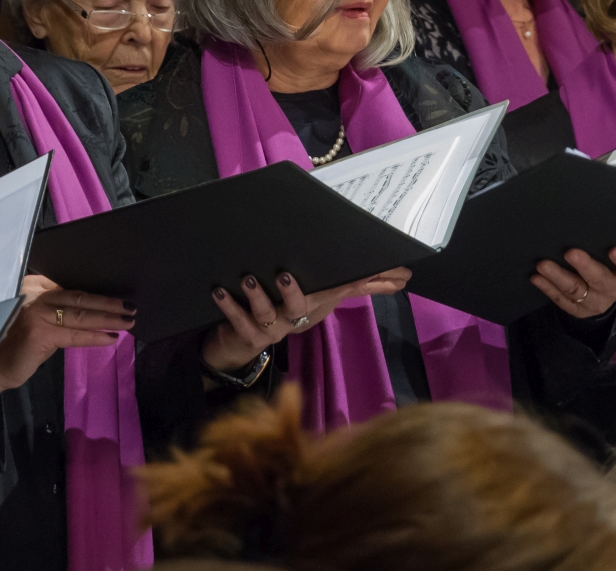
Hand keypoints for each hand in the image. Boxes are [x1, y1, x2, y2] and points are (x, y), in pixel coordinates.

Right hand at [0, 274, 133, 397]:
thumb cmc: (13, 342)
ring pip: (81, 314)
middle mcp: (34, 294)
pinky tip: (110, 338)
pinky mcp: (40, 332)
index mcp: (33, 285)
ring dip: (108, 318)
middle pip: (79, 297)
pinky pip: (74, 334)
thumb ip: (55, 309)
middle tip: (131, 306)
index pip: (71, 287)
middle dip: (108, 303)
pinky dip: (94, 336)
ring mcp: (37, 312)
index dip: (96, 293)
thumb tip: (89, 308)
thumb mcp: (35, 318)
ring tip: (128, 321)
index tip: (116, 297)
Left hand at [201, 268, 412, 373]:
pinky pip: (239, 323)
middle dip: (297, 292)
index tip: (381, 270)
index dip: (366, 283)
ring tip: (248, 278)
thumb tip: (395, 272)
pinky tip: (220, 291)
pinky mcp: (246, 336)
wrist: (239, 345)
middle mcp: (294, 319)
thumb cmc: (281, 311)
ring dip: (257, 297)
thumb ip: (351, 284)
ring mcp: (270, 329)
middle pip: (303, 308)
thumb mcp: (318, 297)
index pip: (344, 291)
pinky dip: (230, 307)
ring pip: (267, 315)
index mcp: (313, 306)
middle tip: (285, 275)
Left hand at [531, 247, 615, 317]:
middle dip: (585, 266)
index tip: (613, 249)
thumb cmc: (604, 264)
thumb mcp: (608, 257)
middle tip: (570, 253)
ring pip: (576, 290)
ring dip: (558, 276)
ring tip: (543, 264)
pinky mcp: (578, 311)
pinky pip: (562, 300)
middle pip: (600, 280)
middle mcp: (612, 290)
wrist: (600, 295)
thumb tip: (579, 218)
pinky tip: (536, 278)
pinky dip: (548, 288)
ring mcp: (595, 302)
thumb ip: (600, 244)